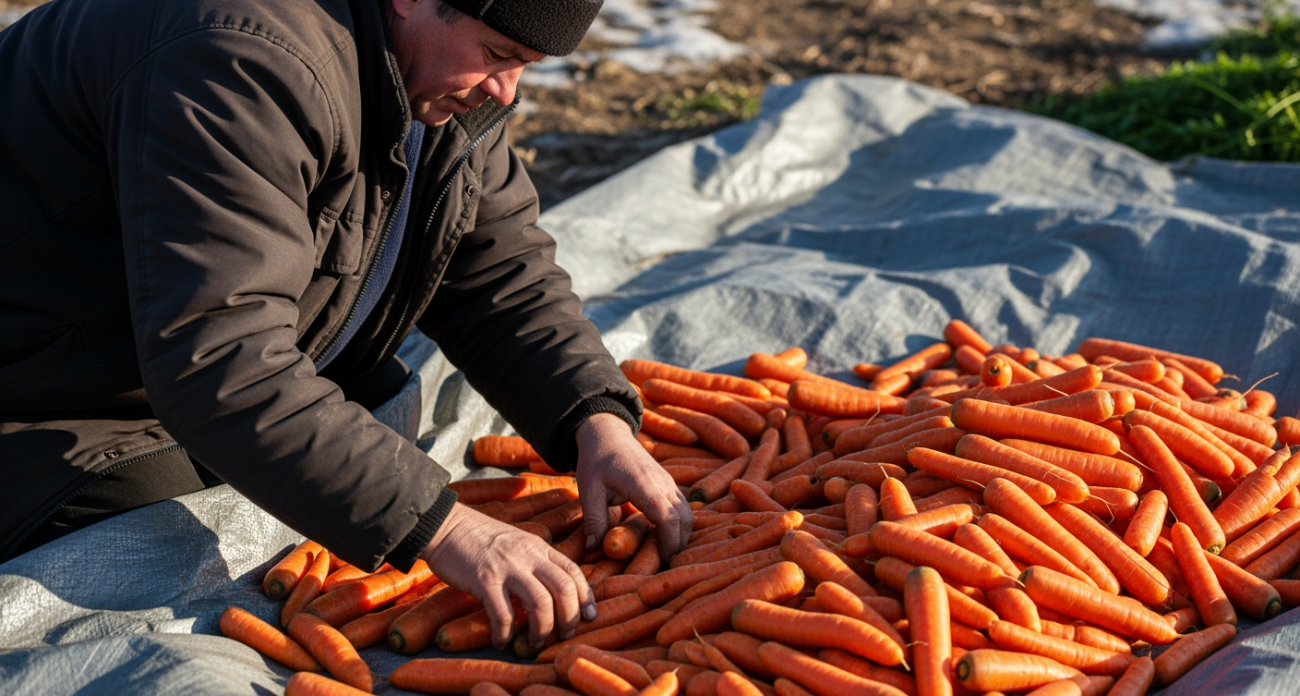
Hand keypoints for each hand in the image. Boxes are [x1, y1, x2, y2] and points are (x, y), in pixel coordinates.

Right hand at [419, 502, 593, 649]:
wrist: (446, 526)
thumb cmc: (480, 538)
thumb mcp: (517, 543)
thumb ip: (535, 561)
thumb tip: (551, 591)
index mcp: (539, 546)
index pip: (574, 571)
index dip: (586, 597)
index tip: (589, 617)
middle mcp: (528, 555)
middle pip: (564, 589)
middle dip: (569, 618)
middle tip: (563, 634)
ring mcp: (507, 567)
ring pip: (541, 603)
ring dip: (542, 630)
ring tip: (535, 642)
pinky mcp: (484, 580)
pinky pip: (503, 614)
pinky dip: (506, 633)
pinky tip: (501, 640)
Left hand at [575, 412, 693, 558]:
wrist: (608, 434)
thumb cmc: (596, 461)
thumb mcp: (588, 490)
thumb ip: (593, 520)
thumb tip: (593, 551)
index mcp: (643, 484)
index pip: (667, 516)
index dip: (669, 542)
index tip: (662, 561)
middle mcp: (663, 482)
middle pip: (684, 518)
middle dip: (678, 544)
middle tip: (662, 566)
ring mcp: (669, 483)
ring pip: (688, 514)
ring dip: (680, 535)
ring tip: (663, 555)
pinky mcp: (669, 485)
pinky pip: (682, 508)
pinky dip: (679, 526)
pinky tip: (662, 539)